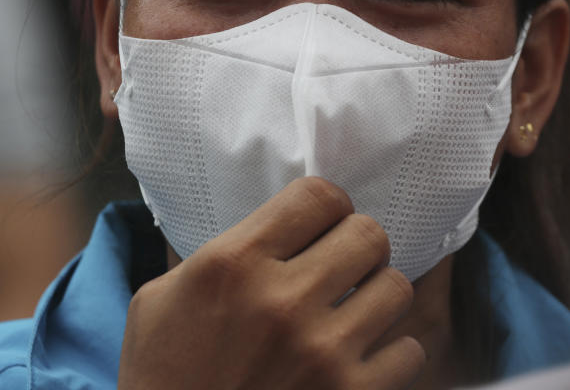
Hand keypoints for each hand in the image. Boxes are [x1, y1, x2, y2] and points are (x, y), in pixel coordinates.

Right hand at [117, 177, 425, 389]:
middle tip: (341, 264)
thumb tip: (270, 228)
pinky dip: (390, 353)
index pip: (318, 196)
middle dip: (356, 244)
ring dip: (376, 295)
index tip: (322, 221)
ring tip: (354, 309)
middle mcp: (282, 300)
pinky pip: (408, 351)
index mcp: (233, 263)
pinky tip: (360, 357)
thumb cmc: (162, 373)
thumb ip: (217, 254)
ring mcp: (321, 352)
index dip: (327, 204)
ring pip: (396, 288)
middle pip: (368, 234)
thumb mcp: (161, 297)